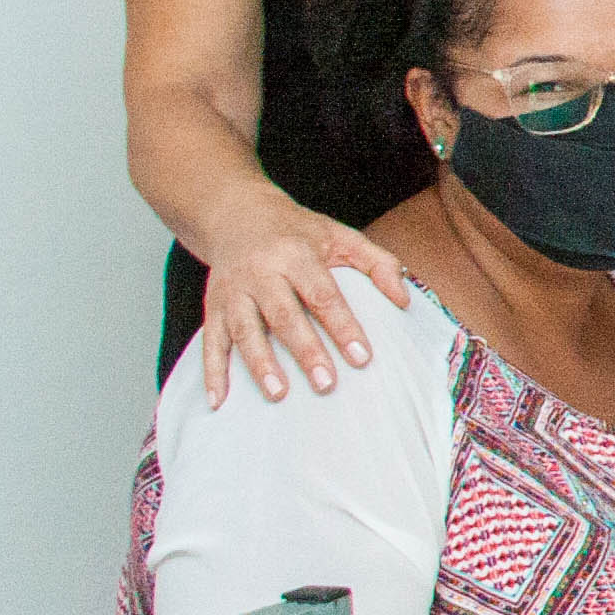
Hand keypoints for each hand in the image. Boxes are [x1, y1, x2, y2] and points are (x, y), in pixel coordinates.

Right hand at [192, 200, 413, 406]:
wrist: (235, 213)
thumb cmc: (297, 233)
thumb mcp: (341, 236)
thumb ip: (379, 264)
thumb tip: (404, 300)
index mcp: (295, 254)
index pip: (322, 294)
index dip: (342, 326)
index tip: (362, 357)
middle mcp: (260, 272)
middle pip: (283, 316)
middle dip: (305, 351)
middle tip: (326, 384)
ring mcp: (232, 292)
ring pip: (245, 331)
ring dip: (260, 365)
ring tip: (279, 394)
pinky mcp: (213, 307)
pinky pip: (210, 342)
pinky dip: (212, 373)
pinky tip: (219, 401)